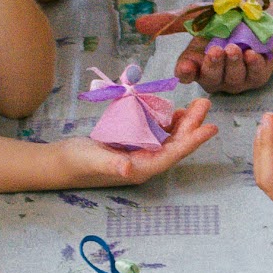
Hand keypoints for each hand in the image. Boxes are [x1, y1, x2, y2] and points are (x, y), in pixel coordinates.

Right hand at [48, 91, 218, 186]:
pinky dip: (166, 122)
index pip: (173, 154)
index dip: (192, 141)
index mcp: (142, 169)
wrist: (62, 163)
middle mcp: (146, 162)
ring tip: (197, 105)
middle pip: (175, 144)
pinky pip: (156, 133)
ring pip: (169, 138)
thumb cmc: (77, 163)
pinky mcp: (133, 144)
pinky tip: (174, 111)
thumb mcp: (94, 160)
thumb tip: (129, 169)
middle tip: (204, 103)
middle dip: (192, 126)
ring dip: (183, 123)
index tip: (210, 128)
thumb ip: (112, 164)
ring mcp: (140, 153)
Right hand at [138, 7, 272, 95]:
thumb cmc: (223, 20)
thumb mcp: (197, 16)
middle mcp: (214, 75)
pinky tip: (252, 54)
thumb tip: (138, 23)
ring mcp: (236, 79)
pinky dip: (253, 65)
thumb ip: (171, 21)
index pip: (186, 74)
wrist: (257, 18)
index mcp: (196, 63)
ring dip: (232, 64)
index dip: (185, 73)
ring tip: (235, 48)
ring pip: (232, 79)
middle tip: (215, 50)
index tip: (185, 67)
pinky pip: (255, 76)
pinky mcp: (257, 77)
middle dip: (212, 66)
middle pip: (210, 79)